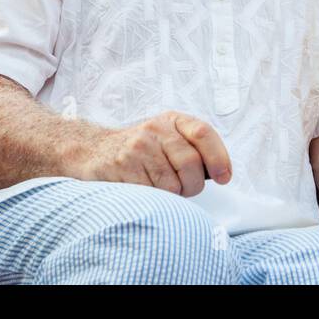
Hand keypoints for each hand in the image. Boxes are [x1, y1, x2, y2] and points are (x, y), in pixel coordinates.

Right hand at [76, 110, 231, 195]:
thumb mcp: (167, 138)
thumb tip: (221, 173)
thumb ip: (192, 148)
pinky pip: (152, 193)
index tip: (224, 177)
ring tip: (160, 187)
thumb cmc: (141, 150)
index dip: (218, 157)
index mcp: (173, 120)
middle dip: (193, 186)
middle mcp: (156, 129)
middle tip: (184, 189)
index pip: (203, 133)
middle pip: (191, 164)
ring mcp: (138, 146)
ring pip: (172, 184)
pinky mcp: (123, 165)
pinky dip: (154, 198)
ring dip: (173, 195)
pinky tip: (145, 189)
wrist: (94, 150)